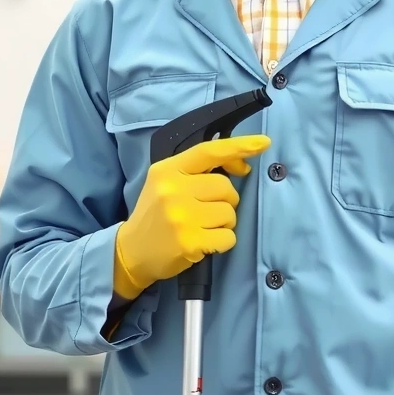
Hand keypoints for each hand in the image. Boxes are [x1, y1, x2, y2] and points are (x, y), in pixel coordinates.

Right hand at [113, 134, 270, 299]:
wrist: (131, 251)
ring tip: (202, 227)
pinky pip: (228, 237)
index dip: (239, 146)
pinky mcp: (190, 242)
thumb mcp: (168, 183)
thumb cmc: (156, 214)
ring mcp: (181, 217)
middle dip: (225, 200)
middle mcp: (173, 190)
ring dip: (224, 223)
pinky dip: (223, 242)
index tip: (262, 143)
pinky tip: (204, 243)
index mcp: (168, 170)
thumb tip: (242, 165)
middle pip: (225, 187)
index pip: (209, 151)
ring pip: (230, 213)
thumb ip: (200, 171)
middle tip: (206, 211)